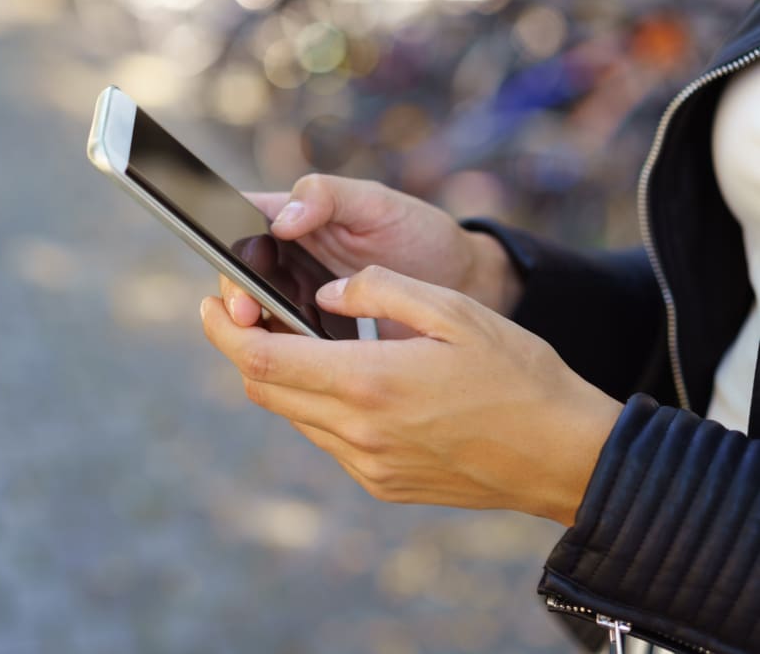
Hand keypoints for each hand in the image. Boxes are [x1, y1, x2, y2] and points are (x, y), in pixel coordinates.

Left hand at [201, 265, 621, 525]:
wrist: (564, 455)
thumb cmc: (518, 374)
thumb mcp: (453, 311)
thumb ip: (379, 291)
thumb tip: (325, 294)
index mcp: (369, 381)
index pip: (262, 359)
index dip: (224, 330)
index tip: (211, 303)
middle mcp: (358, 431)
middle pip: (265, 389)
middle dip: (245, 348)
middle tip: (249, 313)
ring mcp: (368, 464)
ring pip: (294, 415)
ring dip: (285, 377)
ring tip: (302, 341)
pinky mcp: (382, 483)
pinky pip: (326, 439)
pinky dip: (318, 406)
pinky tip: (347, 381)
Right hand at [222, 174, 522, 336]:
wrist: (462, 285)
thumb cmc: (417, 233)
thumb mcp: (376, 203)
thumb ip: (329, 196)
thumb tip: (282, 219)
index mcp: (290, 218)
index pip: (237, 228)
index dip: (226, 251)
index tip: (241, 276)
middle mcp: (285, 261)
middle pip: (236, 279)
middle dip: (236, 298)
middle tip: (250, 314)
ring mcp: (297, 301)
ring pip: (254, 319)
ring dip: (255, 331)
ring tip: (270, 342)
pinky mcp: (315, 338)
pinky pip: (285, 348)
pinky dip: (285, 356)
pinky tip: (295, 363)